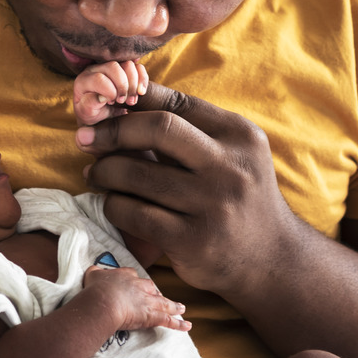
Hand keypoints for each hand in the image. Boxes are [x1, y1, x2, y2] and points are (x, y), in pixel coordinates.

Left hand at [73, 61, 148, 125]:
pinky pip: (138, 67)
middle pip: (114, 66)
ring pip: (128, 64)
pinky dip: (143, 79)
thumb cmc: (92, 114)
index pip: (99, 78)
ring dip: (134, 84)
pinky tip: (141, 93)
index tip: (112, 103)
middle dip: (123, 86)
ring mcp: (112, 67)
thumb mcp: (87, 114)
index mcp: (84, 80)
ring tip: (132, 100)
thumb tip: (101, 97)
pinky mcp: (125, 69)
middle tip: (124, 101)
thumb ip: (89, 105)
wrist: (102, 116)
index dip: (110, 91)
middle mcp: (96, 69)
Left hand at [75, 82, 297, 296]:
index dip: (134, 99)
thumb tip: (124, 101)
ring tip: (95, 173)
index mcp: (239, 135)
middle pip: (158, 128)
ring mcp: (212, 205)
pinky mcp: (193, 240)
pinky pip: (134, 213)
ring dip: (105, 171)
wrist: (271, 258)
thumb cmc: (238, 195)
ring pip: (138, 175)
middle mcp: (230, 166)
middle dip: (113, 129)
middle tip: (86, 138)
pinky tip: (112, 203)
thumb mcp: (233, 153)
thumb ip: (190, 128)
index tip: (105, 106)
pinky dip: (114, 205)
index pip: (178, 102)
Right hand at [82, 265, 189, 331]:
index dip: (136, 283)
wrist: (103, 300)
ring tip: (181, 308)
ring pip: (164, 303)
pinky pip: (168, 320)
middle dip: (157, 293)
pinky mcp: (151, 315)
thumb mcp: (93, 274)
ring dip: (173, 306)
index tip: (136, 285)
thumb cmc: (96, 288)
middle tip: (160, 296)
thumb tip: (94, 270)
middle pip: (152, 288)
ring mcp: (147, 301)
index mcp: (127, 275)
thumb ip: (96, 272)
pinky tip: (186, 325)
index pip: (135, 277)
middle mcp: (140, 286)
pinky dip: (178, 324)